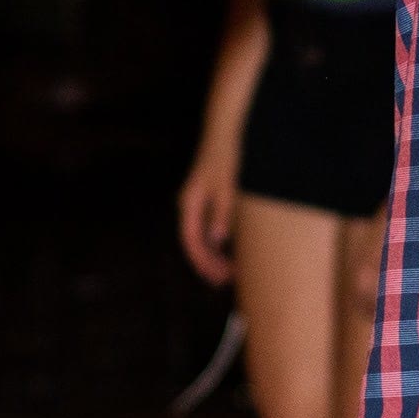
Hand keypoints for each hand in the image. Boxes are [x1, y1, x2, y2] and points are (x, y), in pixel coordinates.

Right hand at [176, 150, 238, 285]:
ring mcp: (197, 205)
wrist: (223, 136)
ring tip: (229, 272)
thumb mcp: (226, 189)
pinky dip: (217, 243)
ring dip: (213, 256)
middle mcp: (189, 208)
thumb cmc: (224, 161)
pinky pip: (208, 229)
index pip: (191, 242)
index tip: (215, 277)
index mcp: (189, 205)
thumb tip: (217, 241)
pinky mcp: (206, 202)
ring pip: (201, 238)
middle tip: (225, 281)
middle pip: (194, 243)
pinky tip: (229, 252)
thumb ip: (221, 215)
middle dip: (208, 264)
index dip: (202, 262)